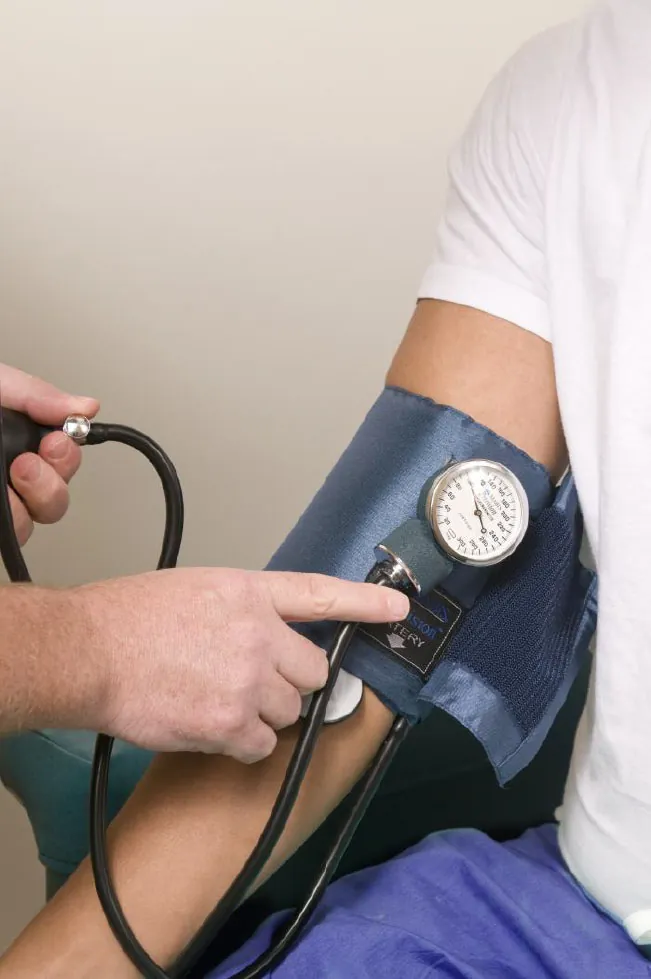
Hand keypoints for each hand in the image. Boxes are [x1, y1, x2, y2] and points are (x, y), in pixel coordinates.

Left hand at [0, 363, 98, 543]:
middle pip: (55, 503)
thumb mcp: (1, 387)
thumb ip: (39, 395)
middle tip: (26, 463)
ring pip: (33, 523)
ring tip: (11, 476)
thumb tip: (89, 407)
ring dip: (31, 501)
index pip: (63, 464)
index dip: (67, 458)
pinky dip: (11, 518)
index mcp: (22, 445)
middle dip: (51, 484)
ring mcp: (1, 501)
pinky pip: (11, 535)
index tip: (54, 441)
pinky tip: (3, 494)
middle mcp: (13, 477)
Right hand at [75, 567, 408, 761]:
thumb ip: (242, 609)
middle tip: (252, 682)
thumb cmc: (128, 618)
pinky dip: (242, 744)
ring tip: (217, 700)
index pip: (319, 592)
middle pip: (312, 671)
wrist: (88, 651)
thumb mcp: (196, 589)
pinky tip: (209, 726)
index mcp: (249, 593)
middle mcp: (258, 633)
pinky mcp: (231, 723)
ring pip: (290, 711)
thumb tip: (265, 636)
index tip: (399, 608)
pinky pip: (262, 745)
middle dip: (291, 681)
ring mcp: (248, 680)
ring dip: (264, 714)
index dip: (365, 602)